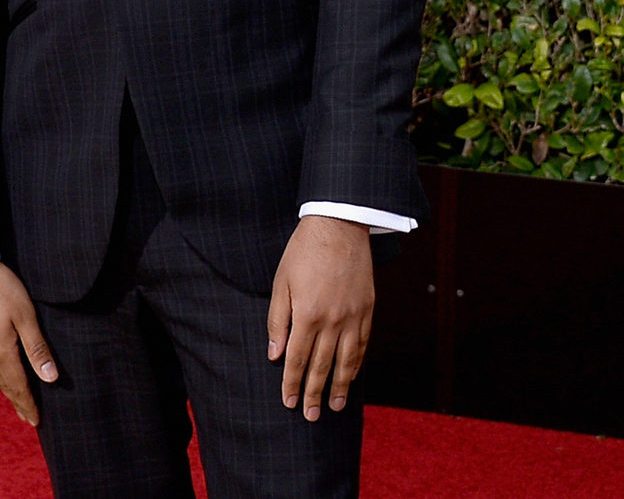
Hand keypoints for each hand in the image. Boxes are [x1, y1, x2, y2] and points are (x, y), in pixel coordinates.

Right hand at [0, 258, 57, 425]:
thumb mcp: (25, 314)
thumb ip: (37, 347)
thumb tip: (50, 378)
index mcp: (1, 352)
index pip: (18, 387)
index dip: (28, 404)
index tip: (36, 421)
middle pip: (4, 384)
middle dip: (18, 401)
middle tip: (28, 417)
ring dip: (6, 386)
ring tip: (15, 397)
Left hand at [267, 215, 373, 420]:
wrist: (339, 226)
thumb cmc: (304, 251)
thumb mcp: (281, 281)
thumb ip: (278, 320)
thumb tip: (274, 354)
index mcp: (306, 314)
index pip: (296, 359)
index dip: (291, 383)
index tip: (288, 402)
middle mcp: (332, 321)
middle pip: (321, 366)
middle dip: (313, 393)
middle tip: (310, 415)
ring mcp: (352, 317)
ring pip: (346, 361)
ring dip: (339, 386)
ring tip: (335, 406)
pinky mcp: (367, 310)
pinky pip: (362, 345)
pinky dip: (357, 364)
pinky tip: (352, 376)